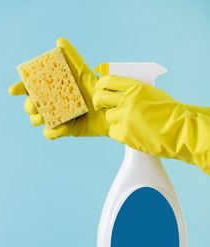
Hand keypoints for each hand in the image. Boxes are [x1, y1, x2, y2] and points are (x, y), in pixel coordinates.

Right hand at [8, 38, 108, 138]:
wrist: (111, 108)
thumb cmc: (97, 89)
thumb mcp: (84, 73)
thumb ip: (72, 58)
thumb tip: (60, 40)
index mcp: (52, 88)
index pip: (31, 88)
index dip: (20, 88)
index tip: (13, 90)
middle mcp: (51, 102)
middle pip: (31, 105)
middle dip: (29, 106)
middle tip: (35, 105)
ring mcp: (57, 117)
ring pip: (37, 120)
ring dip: (36, 119)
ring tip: (43, 116)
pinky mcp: (65, 130)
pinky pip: (51, 134)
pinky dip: (53, 132)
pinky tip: (61, 127)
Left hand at [93, 75, 209, 173]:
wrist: (178, 131)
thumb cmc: (169, 112)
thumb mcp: (152, 93)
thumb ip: (134, 91)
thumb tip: (118, 89)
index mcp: (135, 87)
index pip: (108, 80)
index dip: (101, 84)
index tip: (100, 88)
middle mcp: (128, 100)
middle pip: (101, 97)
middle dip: (99, 101)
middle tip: (101, 105)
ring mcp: (125, 117)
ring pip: (108, 116)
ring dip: (115, 119)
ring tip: (128, 122)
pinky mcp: (124, 133)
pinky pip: (113, 131)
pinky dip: (119, 132)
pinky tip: (130, 132)